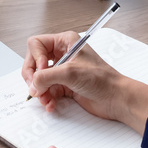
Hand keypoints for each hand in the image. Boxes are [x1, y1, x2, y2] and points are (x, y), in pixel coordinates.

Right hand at [22, 32, 147, 133]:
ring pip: (39, 79)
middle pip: (34, 62)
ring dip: (40, 91)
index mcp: (65, 42)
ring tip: (45, 99)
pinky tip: (51, 104)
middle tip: (36, 88)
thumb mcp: (70, 73)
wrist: (116, 98)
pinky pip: (47, 91)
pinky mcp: (65, 86)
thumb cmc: (103, 79)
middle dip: (34, 77)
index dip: (35, 58)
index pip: (36, 44)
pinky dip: (46, 98)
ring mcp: (63, 71)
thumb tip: (32, 83)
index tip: (41, 70)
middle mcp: (63, 55)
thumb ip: (46, 76)